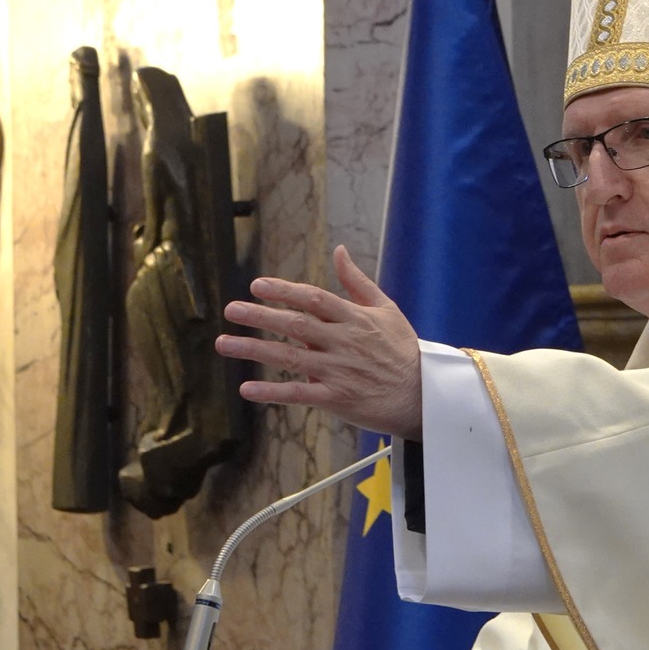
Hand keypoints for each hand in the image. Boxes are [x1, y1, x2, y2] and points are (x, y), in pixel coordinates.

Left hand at [217, 245, 422, 438]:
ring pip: (290, 358)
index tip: (257, 285)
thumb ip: (357, 281)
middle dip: (261, 316)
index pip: (313, 298)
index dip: (284, 290)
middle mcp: (344, 342)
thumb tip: (339, 250)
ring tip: (224, 343)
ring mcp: (339, 371)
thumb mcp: (386, 309)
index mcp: (354, 319)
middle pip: (296, 325)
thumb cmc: (403, 350)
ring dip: (254, 350)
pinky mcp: (337, 399)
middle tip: (230, 309)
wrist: (424, 396)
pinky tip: (247, 389)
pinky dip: (272, 392)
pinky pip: (299, 394)